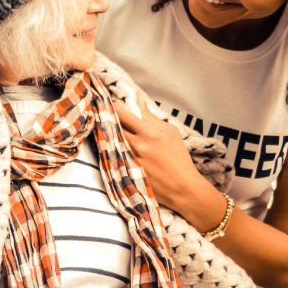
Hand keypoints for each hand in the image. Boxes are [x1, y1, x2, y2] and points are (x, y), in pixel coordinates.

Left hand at [116, 105, 218, 223]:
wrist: (182, 188)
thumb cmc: (179, 158)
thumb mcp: (170, 133)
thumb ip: (151, 116)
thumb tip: (139, 99)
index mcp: (149, 133)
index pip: (122, 114)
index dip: (114, 107)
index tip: (111, 104)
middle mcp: (137, 146)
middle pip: (112, 127)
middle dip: (107, 120)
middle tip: (105, 116)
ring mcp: (130, 160)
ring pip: (109, 142)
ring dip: (108, 135)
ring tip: (107, 131)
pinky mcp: (127, 173)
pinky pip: (113, 157)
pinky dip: (111, 150)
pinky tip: (112, 147)